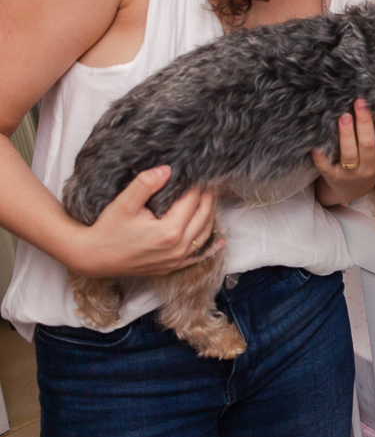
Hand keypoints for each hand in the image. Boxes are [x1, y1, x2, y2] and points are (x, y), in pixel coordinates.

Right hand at [71, 165, 222, 277]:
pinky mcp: (172, 267)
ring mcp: (177, 259)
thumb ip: (146, 184)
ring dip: (210, 215)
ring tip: (210, 198)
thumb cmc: (107, 230)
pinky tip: (219, 241)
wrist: (93, 258)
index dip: (198, 185)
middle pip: (204, 216)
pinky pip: (198, 256)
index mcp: (169, 231)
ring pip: (205, 234)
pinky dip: (211, 246)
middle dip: (208, 197)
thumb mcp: (124, 203)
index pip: (193, 201)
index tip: (200, 173)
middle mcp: (178, 247)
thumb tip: (167, 169)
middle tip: (209, 182)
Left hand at [314, 99, 374, 204]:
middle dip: (364, 123)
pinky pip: (326, 168)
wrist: (351, 192)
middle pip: (367, 145)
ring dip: (347, 135)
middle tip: (359, 104)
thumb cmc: (366, 167)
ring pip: (349, 154)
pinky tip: (317, 147)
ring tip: (344, 116)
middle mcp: (368, 169)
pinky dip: (321, 158)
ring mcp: (350, 175)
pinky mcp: (333, 178)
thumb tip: (373, 109)